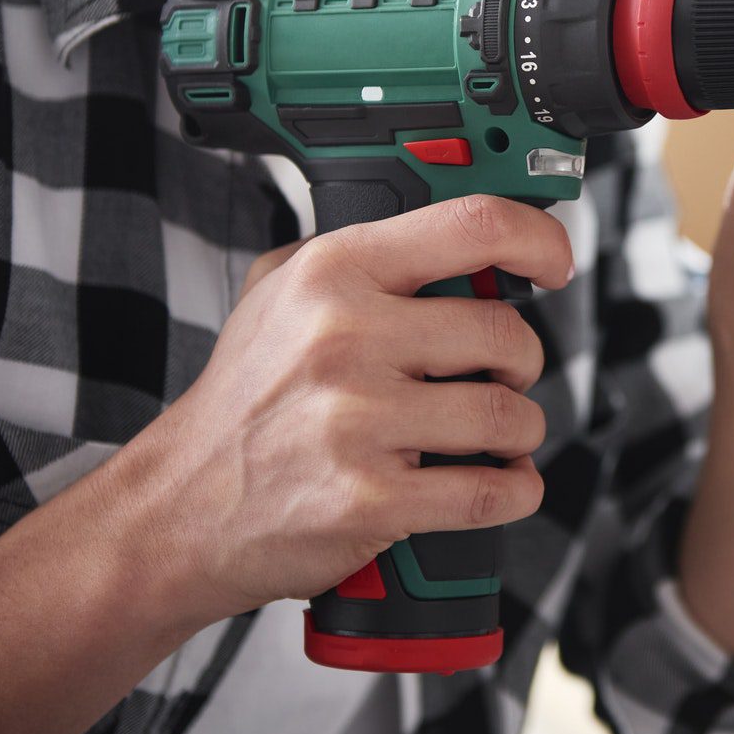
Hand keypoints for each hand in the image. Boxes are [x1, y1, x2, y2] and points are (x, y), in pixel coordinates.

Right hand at [109, 195, 574, 624]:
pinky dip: (513, 491)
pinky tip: (500, 483)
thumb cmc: (245, 399)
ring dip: (519, 432)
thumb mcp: (279, 292)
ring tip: (496, 436)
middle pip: (506, 334)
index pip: (473, 226)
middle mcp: (345, 336)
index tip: (554, 264)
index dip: (538, 240)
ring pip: (507, 416)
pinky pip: (489, 491)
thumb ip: (363, 253)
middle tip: (503, 377)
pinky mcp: (371, 499)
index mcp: (334, 272)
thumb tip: (464, 237)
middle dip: (522, 363)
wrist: (179, 507)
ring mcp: (357, 420)